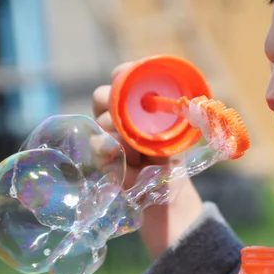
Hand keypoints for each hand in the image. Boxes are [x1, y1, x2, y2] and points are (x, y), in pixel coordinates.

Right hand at [92, 62, 203, 259]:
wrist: (167, 198)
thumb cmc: (172, 164)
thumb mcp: (175, 139)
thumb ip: (169, 122)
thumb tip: (173, 106)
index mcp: (138, 107)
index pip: (122, 78)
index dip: (121, 75)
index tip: (124, 76)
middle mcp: (118, 117)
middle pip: (101, 96)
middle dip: (113, 105)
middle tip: (130, 121)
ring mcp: (107, 137)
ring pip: (101, 123)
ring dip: (119, 135)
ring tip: (140, 154)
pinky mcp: (101, 159)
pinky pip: (98, 148)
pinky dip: (113, 154)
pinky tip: (130, 165)